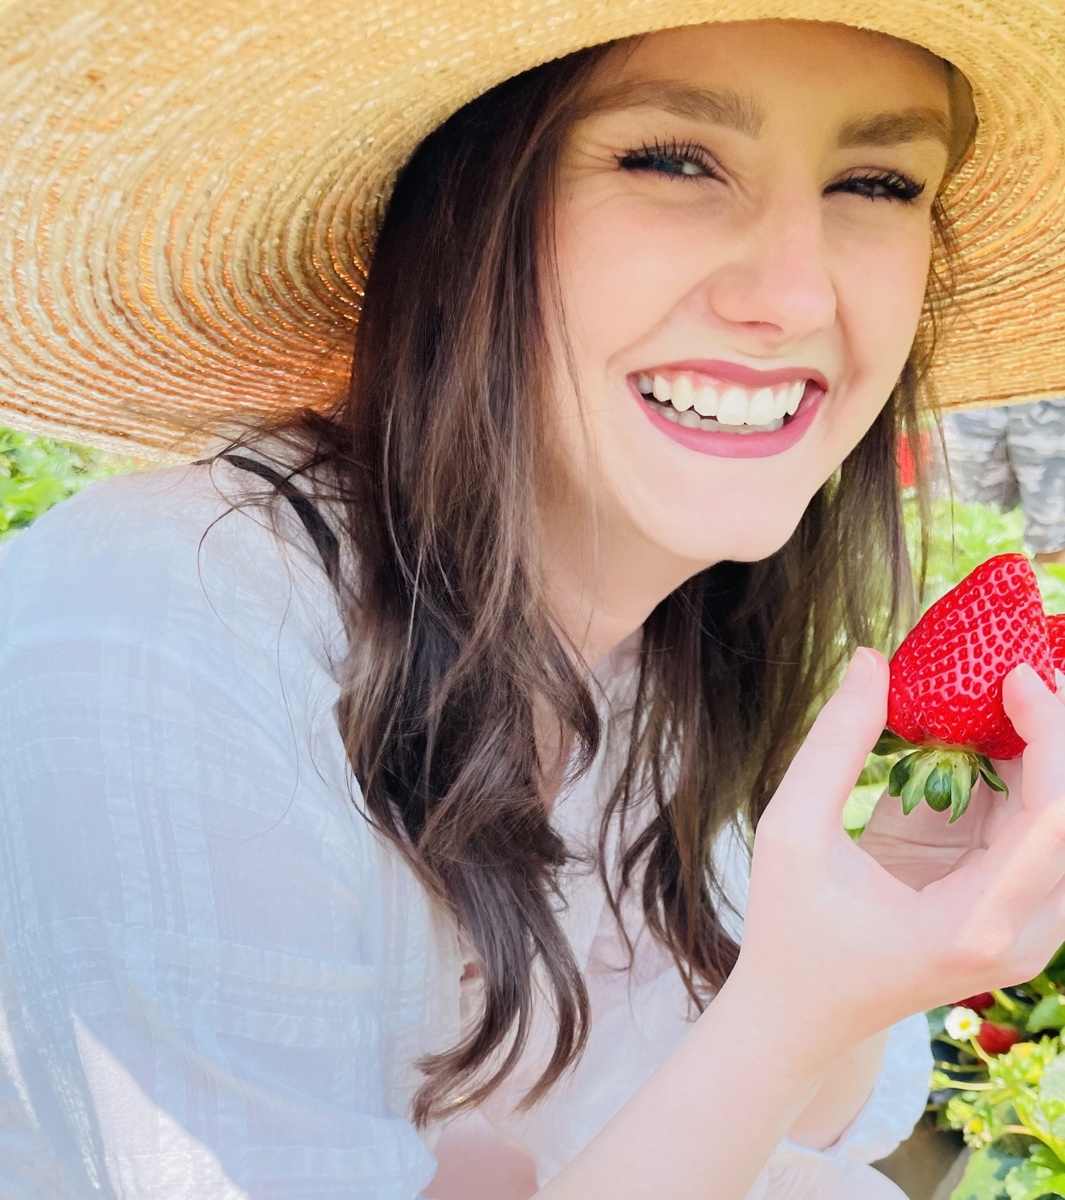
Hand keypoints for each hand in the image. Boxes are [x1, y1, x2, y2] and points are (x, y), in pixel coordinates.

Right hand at [724, 649, 1064, 1079]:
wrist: (801, 1013)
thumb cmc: (790, 929)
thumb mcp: (792, 831)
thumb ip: (834, 744)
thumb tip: (872, 659)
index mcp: (974, 924)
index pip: (1054, 819)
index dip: (1050, 734)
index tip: (1016, 675)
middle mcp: (1019, 934)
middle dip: (1055, 734)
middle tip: (1018, 667)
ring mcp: (1022, 930)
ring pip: (1060, 824)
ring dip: (1041, 753)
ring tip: (1003, 687)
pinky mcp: (1008, 914)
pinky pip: (1034, 833)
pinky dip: (1017, 776)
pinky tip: (982, 731)